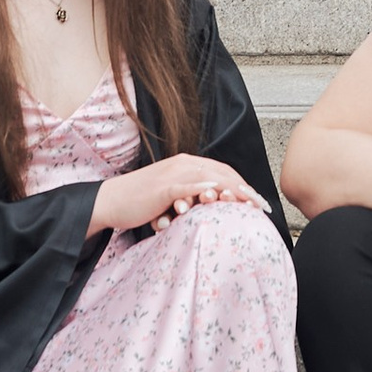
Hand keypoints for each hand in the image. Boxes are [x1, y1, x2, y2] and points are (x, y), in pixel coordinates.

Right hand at [90, 156, 263, 236]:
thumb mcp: (171, 197)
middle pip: (221, 172)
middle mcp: (182, 164)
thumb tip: (210, 207)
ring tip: (247, 202)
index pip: (222, 171)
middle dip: (244, 188)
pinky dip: (202, 189)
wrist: (111, 201)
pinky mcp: (162, 186)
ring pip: (209, 178)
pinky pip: (186, 186)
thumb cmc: (140, 202)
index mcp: (186, 164)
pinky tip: (216, 194)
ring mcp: (172, 173)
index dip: (241, 184)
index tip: (256, 200)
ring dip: (231, 190)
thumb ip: (190, 197)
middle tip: (260, 204)